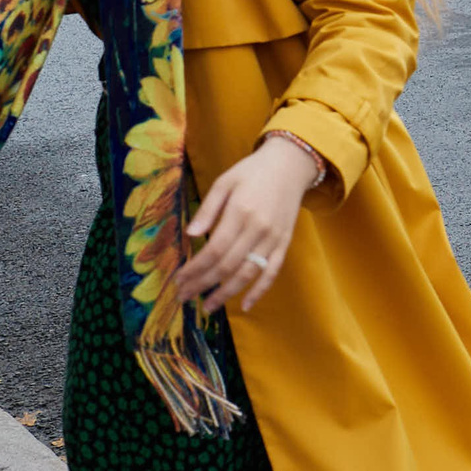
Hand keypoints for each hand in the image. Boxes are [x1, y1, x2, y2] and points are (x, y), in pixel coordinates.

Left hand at [174, 136, 323, 315]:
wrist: (290, 164)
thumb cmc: (252, 171)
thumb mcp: (224, 181)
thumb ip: (208, 209)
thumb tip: (190, 235)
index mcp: (240, 211)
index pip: (214, 250)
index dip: (195, 269)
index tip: (179, 280)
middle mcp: (258, 228)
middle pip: (227, 266)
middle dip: (203, 284)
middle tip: (185, 296)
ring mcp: (274, 238)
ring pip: (248, 273)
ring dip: (226, 293)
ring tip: (208, 306)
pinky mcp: (285, 243)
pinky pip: (272, 272)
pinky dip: (260, 291)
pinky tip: (245, 305)